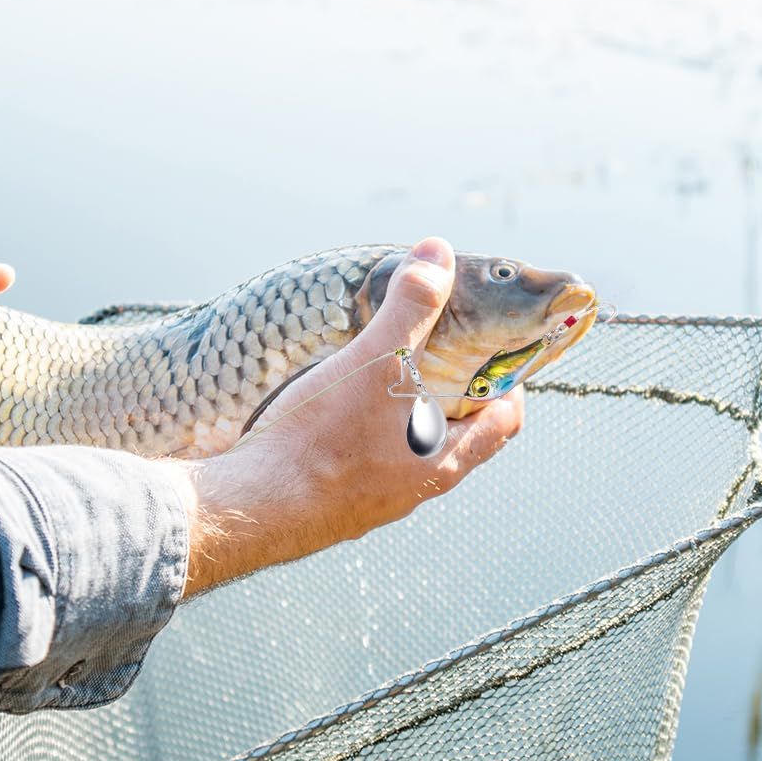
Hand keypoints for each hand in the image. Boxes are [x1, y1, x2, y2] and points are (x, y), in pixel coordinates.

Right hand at [175, 237, 523, 596]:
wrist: (254, 507)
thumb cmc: (324, 440)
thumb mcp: (376, 363)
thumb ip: (411, 309)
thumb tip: (436, 253)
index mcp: (443, 460)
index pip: (504, 422)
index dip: (507, 383)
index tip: (492, 353)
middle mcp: (416, 488)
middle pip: (459, 435)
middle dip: (453, 392)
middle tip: (435, 352)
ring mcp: (375, 501)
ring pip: (408, 451)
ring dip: (405, 415)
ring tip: (382, 376)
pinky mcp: (334, 504)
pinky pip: (363, 464)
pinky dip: (363, 435)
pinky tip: (334, 411)